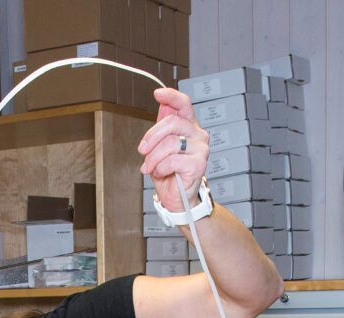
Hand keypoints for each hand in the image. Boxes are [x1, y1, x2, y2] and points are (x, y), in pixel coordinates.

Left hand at [139, 87, 207, 213]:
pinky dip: (161, 167)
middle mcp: (197, 135)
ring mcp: (200, 149)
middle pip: (172, 122)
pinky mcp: (198, 164)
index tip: (158, 94)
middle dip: (152, 136)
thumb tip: (162, 106)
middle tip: (142, 150)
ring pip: (171, 143)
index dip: (171, 96)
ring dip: (154, 157)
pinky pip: (173, 160)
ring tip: (150, 167)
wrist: (176, 197)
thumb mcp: (159, 147)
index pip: (184, 105)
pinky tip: (161, 172)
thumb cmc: (169, 172)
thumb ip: (162, 128)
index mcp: (189, 127)